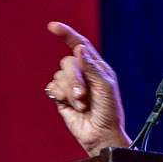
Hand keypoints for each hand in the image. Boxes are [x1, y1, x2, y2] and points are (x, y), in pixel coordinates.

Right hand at [44, 21, 129, 155]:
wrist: (101, 134)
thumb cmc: (109, 111)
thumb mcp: (105, 86)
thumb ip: (92, 67)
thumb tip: (79, 48)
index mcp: (96, 67)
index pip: (79, 44)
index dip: (66, 34)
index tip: (52, 27)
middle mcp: (83, 74)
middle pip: (67, 62)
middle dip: (74, 80)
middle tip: (83, 96)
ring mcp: (71, 86)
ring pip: (59, 76)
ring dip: (70, 92)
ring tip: (82, 105)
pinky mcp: (62, 98)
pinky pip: (52, 88)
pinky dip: (61, 97)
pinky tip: (71, 106)